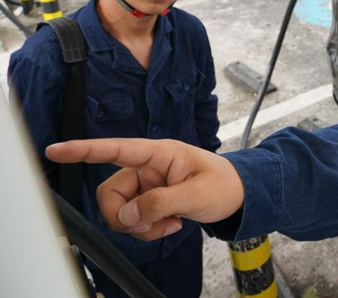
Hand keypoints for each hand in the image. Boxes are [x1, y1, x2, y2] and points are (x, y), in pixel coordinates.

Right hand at [46, 138, 243, 241]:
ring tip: (170, 224)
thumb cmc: (225, 185)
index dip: (84, 150)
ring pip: (120, 211)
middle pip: (111, 193)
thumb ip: (161, 203)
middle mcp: (149, 167)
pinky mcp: (150, 201)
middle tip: (151, 225)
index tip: (56, 150)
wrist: (239, 196)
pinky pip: (132, 220)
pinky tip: (170, 224)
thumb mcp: (197, 195)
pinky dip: (147, 229)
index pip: (117, 149)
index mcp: (160, 153)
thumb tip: (128, 215)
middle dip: (124, 216)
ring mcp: (148, 185)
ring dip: (139, 226)